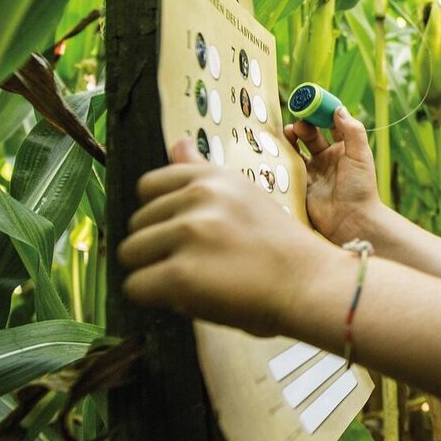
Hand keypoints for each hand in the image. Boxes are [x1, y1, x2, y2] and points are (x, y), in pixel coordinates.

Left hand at [118, 139, 330, 335]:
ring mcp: (189, 233)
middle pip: (137, 224)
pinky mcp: (180, 273)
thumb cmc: (280, 248)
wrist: (311, 285)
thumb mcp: (244, 196)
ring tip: (196, 280)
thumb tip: (177, 142)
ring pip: (130, 254)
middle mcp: (199, 197)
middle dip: (158, 248)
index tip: (189, 235)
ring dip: (154, 272)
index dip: (162, 216)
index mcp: (213, 177)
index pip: (148, 186)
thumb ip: (203, 173)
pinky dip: (156, 298)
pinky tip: (190, 298)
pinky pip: (135, 287)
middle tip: (203, 263)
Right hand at [284, 107, 379, 244]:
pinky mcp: (301, 184)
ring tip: (289, 132)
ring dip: (292, 138)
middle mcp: (329, 158)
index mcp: (345, 149)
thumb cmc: (360, 187)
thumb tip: (339, 109)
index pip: (332, 125)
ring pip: (298, 149)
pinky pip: (289, 166)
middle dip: (305, 125)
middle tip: (300, 123)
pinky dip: (283, 155)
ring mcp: (314, 171)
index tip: (312, 103)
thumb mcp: (360, 155)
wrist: (350, 220)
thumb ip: (351, 131)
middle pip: (312, 135)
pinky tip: (280, 148)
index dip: (323, 113)